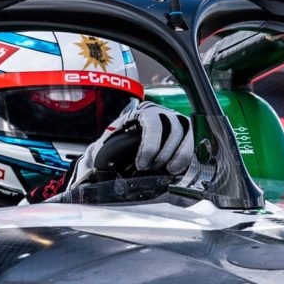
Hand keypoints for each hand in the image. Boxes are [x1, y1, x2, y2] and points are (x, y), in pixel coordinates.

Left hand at [74, 101, 194, 188]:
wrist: (127, 143)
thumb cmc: (118, 142)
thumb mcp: (106, 144)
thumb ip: (98, 152)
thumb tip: (92, 162)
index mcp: (140, 113)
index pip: (151, 122)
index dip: (150, 144)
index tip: (142, 164)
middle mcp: (160, 113)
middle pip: (172, 127)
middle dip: (163, 152)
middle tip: (153, 169)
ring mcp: (174, 122)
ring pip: (185, 133)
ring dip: (178, 154)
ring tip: (167, 170)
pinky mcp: (184, 134)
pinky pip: (192, 141)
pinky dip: (186, 156)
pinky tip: (177, 169)